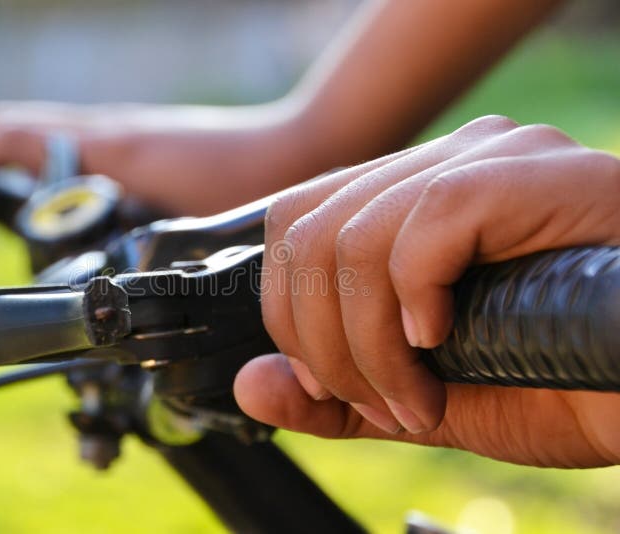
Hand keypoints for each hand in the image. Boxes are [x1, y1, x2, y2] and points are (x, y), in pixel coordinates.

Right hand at [0, 100, 313, 237]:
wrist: (298, 150)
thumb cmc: (242, 175)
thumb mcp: (178, 212)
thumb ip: (130, 232)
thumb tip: (84, 267)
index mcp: (104, 142)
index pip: (6, 134)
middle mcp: (107, 134)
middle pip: (16, 141)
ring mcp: (126, 139)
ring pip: (50, 155)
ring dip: (22, 188)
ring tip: (16, 239)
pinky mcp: (146, 151)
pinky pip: (85, 164)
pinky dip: (63, 191)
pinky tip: (78, 231)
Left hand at [234, 115, 619, 467]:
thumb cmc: (562, 380)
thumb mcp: (427, 400)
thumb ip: (337, 395)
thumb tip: (250, 387)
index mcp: (407, 203)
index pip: (295, 227)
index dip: (287, 316)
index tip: (323, 385)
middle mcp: (440, 163)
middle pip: (308, 233)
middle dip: (320, 343)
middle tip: (380, 404)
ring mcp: (487, 156)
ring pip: (355, 238)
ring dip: (369, 346)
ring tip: (419, 399)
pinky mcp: (530, 172)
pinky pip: (426, 224)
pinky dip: (417, 301)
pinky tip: (445, 341)